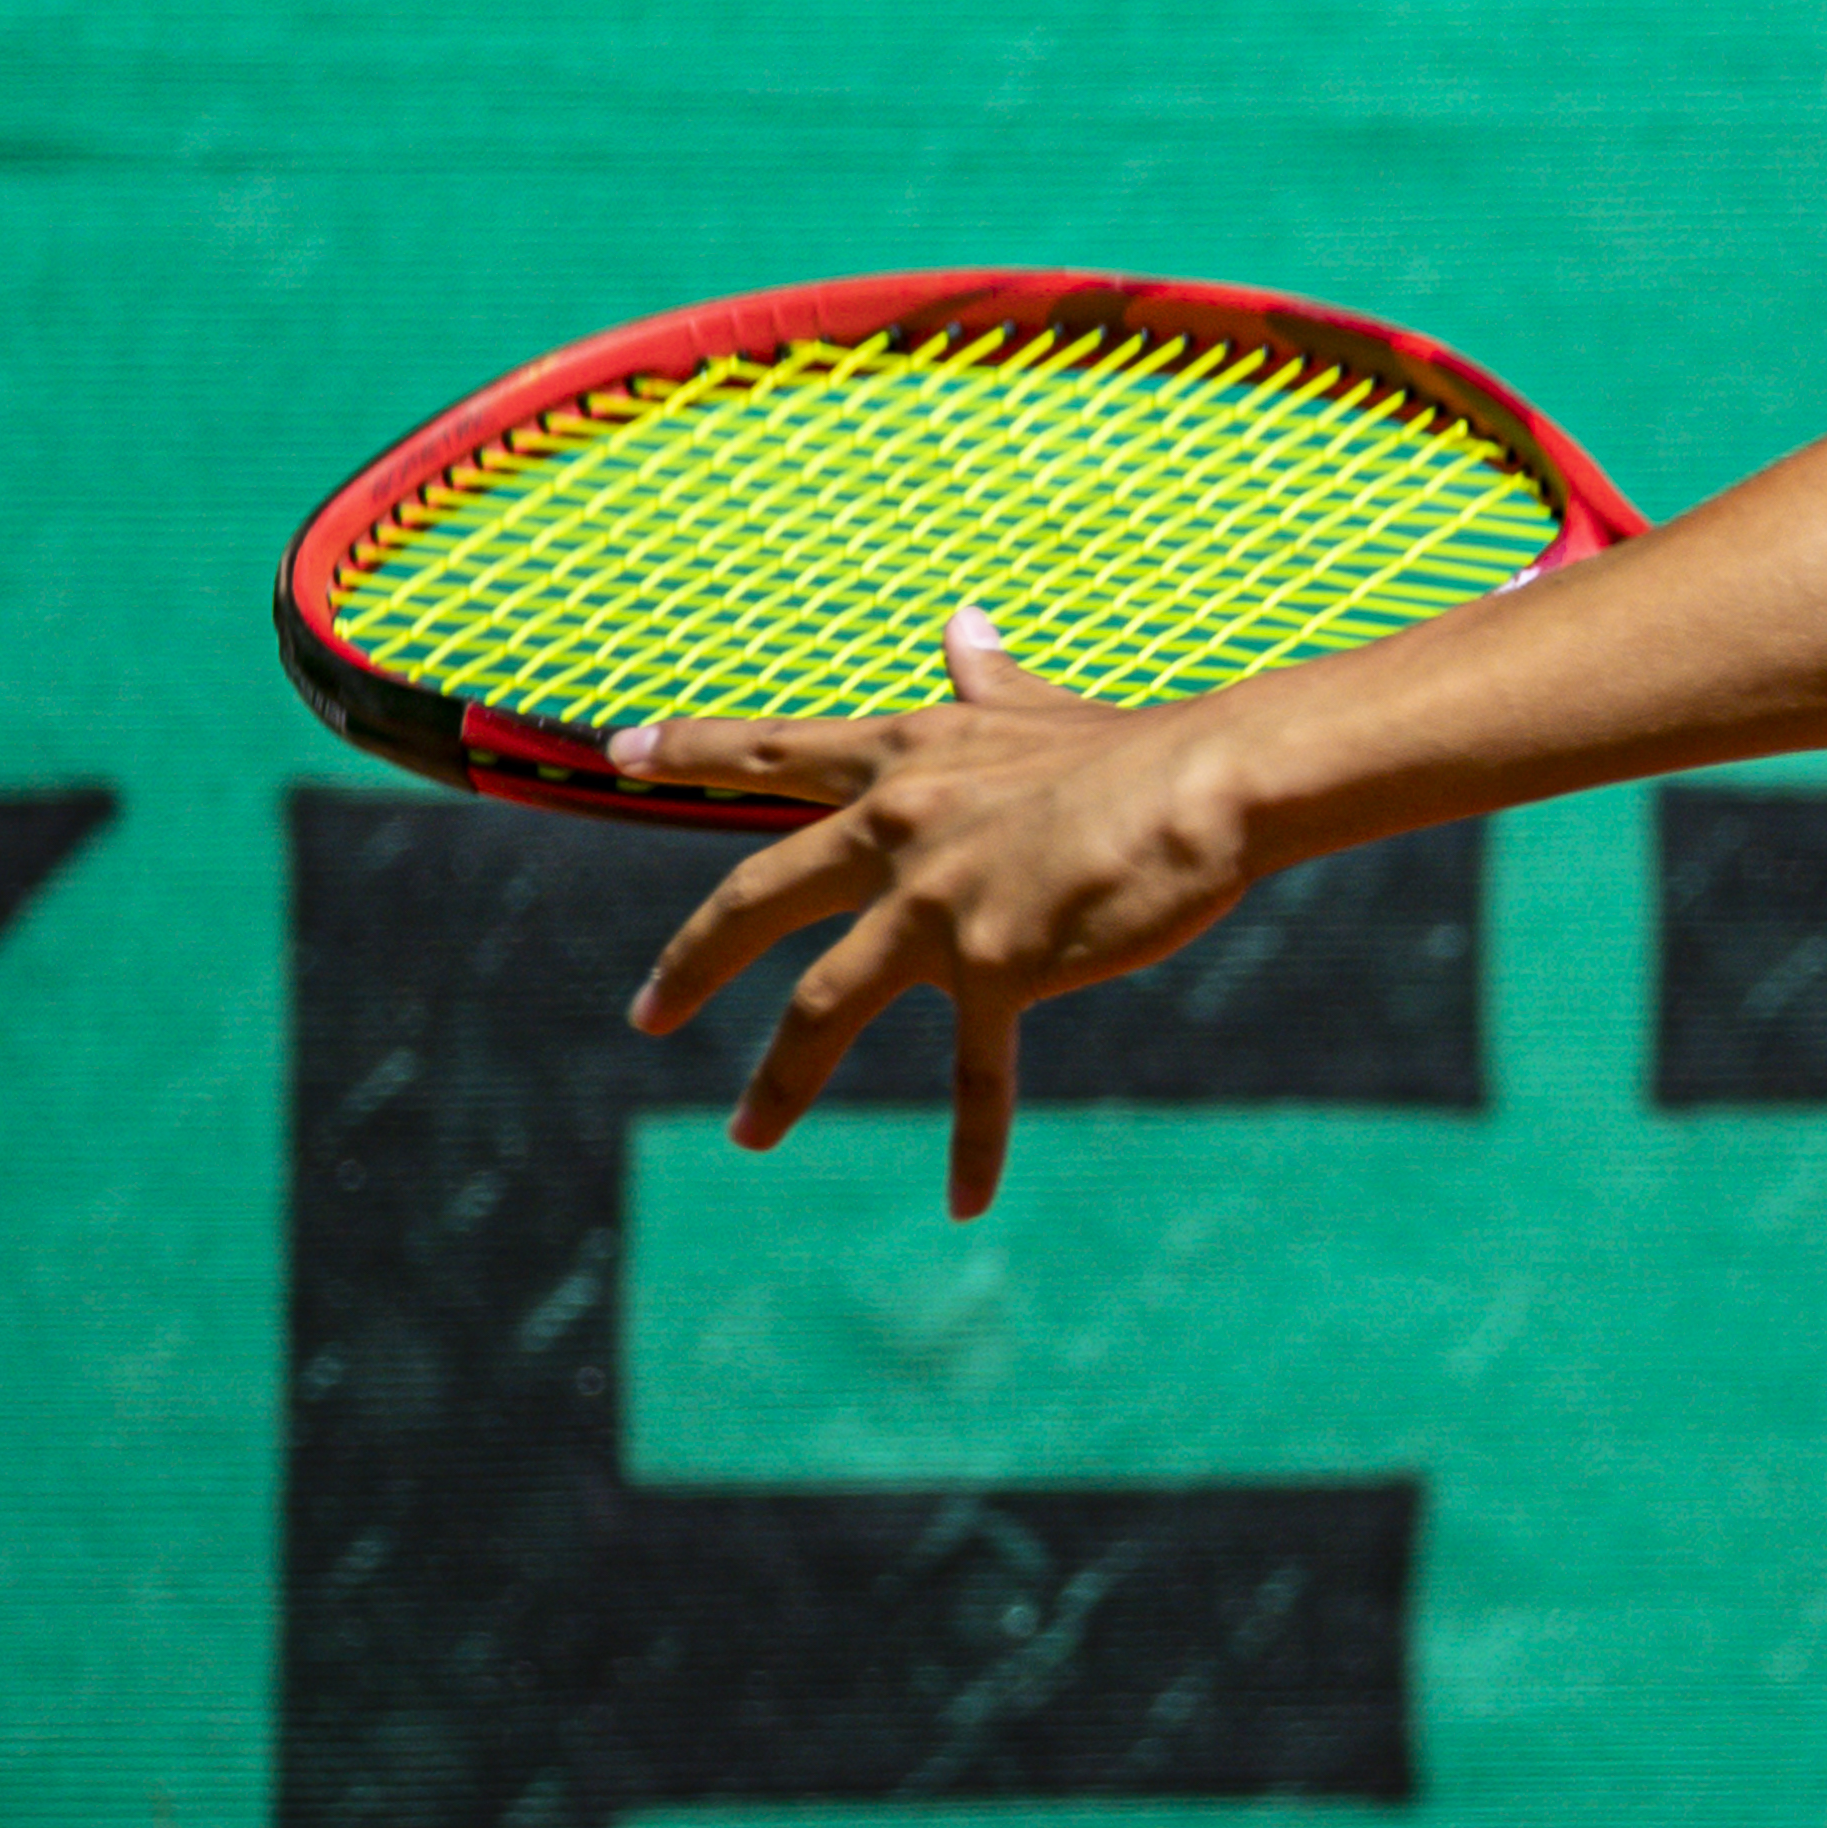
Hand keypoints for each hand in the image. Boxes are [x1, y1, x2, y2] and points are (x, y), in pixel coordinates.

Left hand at [618, 608, 1259, 1218]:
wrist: (1210, 781)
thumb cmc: (1143, 745)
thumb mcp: (1043, 708)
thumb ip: (991, 682)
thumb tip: (960, 626)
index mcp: (908, 756)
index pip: (775, 752)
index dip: (692, 750)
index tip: (616, 753)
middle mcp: (898, 827)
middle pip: (757, 895)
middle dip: (692, 959)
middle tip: (647, 1013)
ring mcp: (936, 901)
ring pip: (824, 1004)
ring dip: (781, 1077)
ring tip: (747, 1135)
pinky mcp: (993, 967)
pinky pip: (973, 1072)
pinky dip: (971, 1141)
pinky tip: (964, 1201)